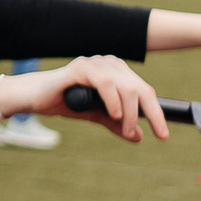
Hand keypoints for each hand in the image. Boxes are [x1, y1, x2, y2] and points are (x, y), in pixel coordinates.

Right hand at [25, 57, 168, 141]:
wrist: (37, 99)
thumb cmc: (67, 102)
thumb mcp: (98, 115)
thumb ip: (118, 123)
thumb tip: (140, 137)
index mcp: (118, 73)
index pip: (145, 91)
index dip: (156, 113)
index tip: (163, 135)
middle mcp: (110, 65)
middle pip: (140, 89)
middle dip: (149, 114)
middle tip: (147, 135)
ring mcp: (96, 64)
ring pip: (126, 87)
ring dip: (130, 112)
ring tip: (126, 129)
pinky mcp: (80, 68)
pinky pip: (104, 82)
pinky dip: (113, 100)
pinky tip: (114, 115)